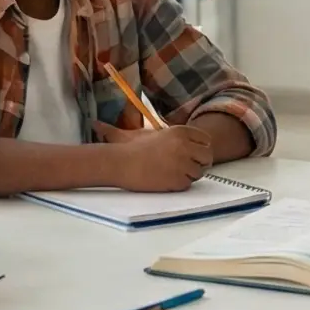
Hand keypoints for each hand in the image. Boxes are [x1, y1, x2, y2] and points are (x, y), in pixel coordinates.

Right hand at [94, 120, 212, 190]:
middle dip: (199, 162)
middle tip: (185, 166)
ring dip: (188, 175)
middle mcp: (185, 146)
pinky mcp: (178, 180)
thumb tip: (102, 124)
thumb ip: (155, 130)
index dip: (199, 148)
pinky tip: (165, 180)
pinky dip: (179, 185)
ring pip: (199, 172)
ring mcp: (183, 163)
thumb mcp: (142, 133)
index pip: (205, 140)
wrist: (120, 164)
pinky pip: (188, 184)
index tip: (189, 153)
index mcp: (180, 131)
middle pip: (207, 156)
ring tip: (171, 173)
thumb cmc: (129, 149)